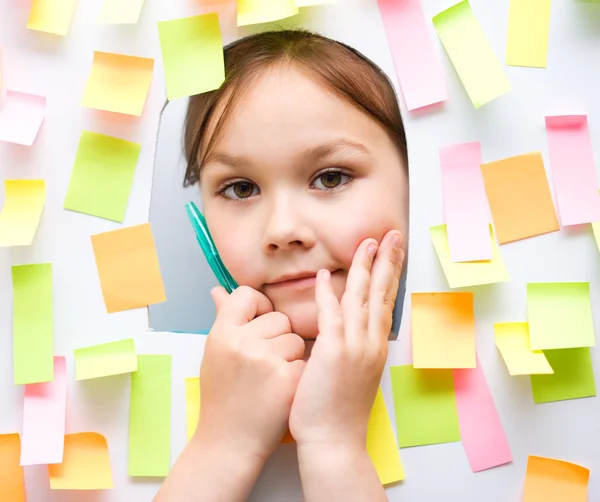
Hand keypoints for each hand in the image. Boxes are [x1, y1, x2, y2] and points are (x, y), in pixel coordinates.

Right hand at [196, 285, 305, 463]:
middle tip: (262, 365)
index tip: (260, 323)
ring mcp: (265, 360)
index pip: (248, 295)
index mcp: (221, 333)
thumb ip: (222, 318)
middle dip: (278, 338)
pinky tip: (283, 391)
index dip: (259, 307)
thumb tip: (219, 289)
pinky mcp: (287, 378)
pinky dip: (299, 376)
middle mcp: (241, 342)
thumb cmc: (222, 396)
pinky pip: (304, 361)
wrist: (229, 442)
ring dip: (291, 357)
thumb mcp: (216, 354)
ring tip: (272, 379)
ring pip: (296, 340)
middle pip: (279, 319)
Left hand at [289, 230, 403, 450]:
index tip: (392, 253)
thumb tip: (345, 332)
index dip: (389, 275)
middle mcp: (370, 343)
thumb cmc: (339, 412)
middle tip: (392, 235)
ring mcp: (354, 347)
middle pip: (381, 293)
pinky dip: (328, 293)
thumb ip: (352, 349)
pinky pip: (331, 314)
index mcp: (375, 348)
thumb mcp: (354, 375)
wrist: (334, 441)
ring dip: (365, 267)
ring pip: (362, 297)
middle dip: (387, 261)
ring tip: (368, 243)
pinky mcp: (333, 352)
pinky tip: (327, 274)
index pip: (385, 303)